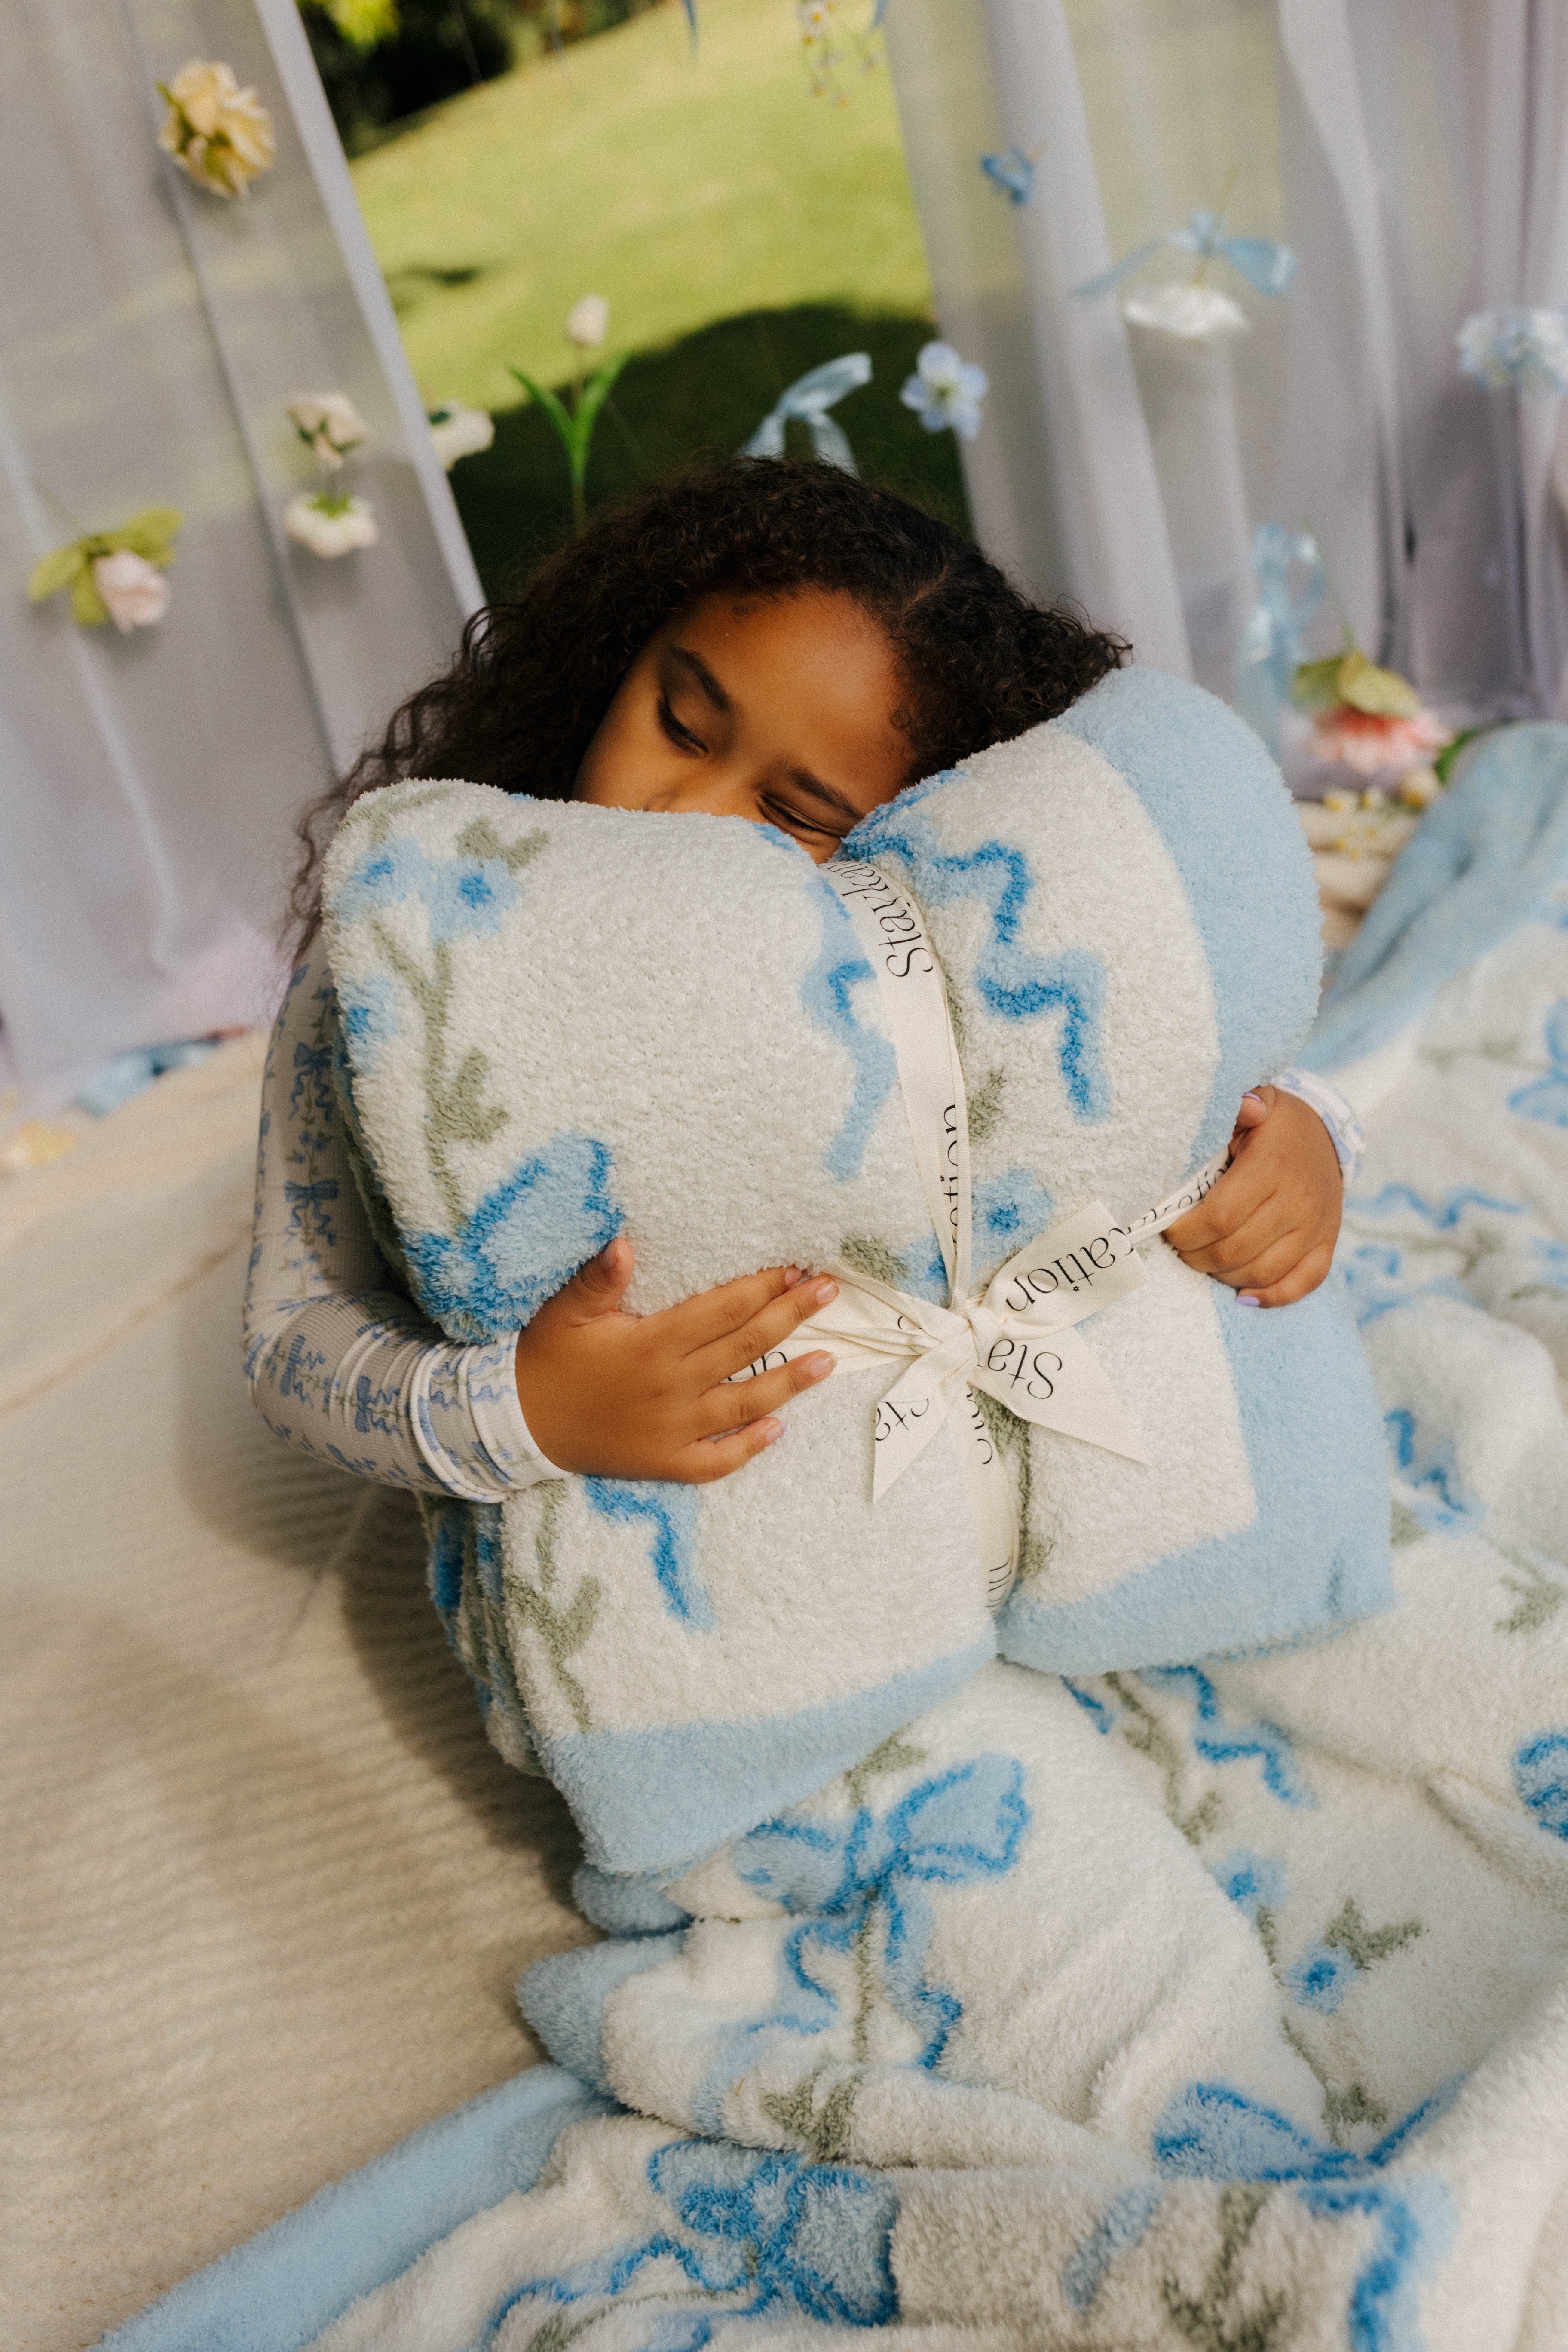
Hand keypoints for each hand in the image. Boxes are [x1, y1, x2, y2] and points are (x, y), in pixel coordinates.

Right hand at [514, 1241, 839, 1481]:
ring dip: (790, 1381)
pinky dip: (750, 1447)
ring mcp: (672, 1429)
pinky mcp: (665, 1462)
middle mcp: (671, 1387)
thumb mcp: (565, 1312)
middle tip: (829, 1292)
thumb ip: (598, 1278)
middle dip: (792, 1316)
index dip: (763, 1287)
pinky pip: (718, 1461)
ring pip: (745, 1403)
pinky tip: (778, 1430)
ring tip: (829, 1361)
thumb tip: (625, 1242)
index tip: (796, 1268)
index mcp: (651, 1344)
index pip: (722, 1309)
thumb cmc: (546, 1359)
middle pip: (746, 1346)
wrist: (518, 1424)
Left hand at [1163, 1086, 1341, 1306]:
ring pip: (1262, 1272)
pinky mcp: (1327, 1244)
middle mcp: (1299, 1201)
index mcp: (1273, 1167)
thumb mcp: (1259, 1101)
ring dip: (1223, 1275)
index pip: (1220, 1217)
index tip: (1169, 1228)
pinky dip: (1270, 1296)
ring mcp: (1316, 1227)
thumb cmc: (1275, 1123)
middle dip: (1195, 1256)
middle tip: (1180, 1247)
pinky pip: (1301, 1284)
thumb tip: (1244, 1106)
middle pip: (1235, 1250)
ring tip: (1203, 1260)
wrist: (1326, 1135)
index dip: (1186, 1232)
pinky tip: (1242, 1293)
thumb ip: (1242, 1104)